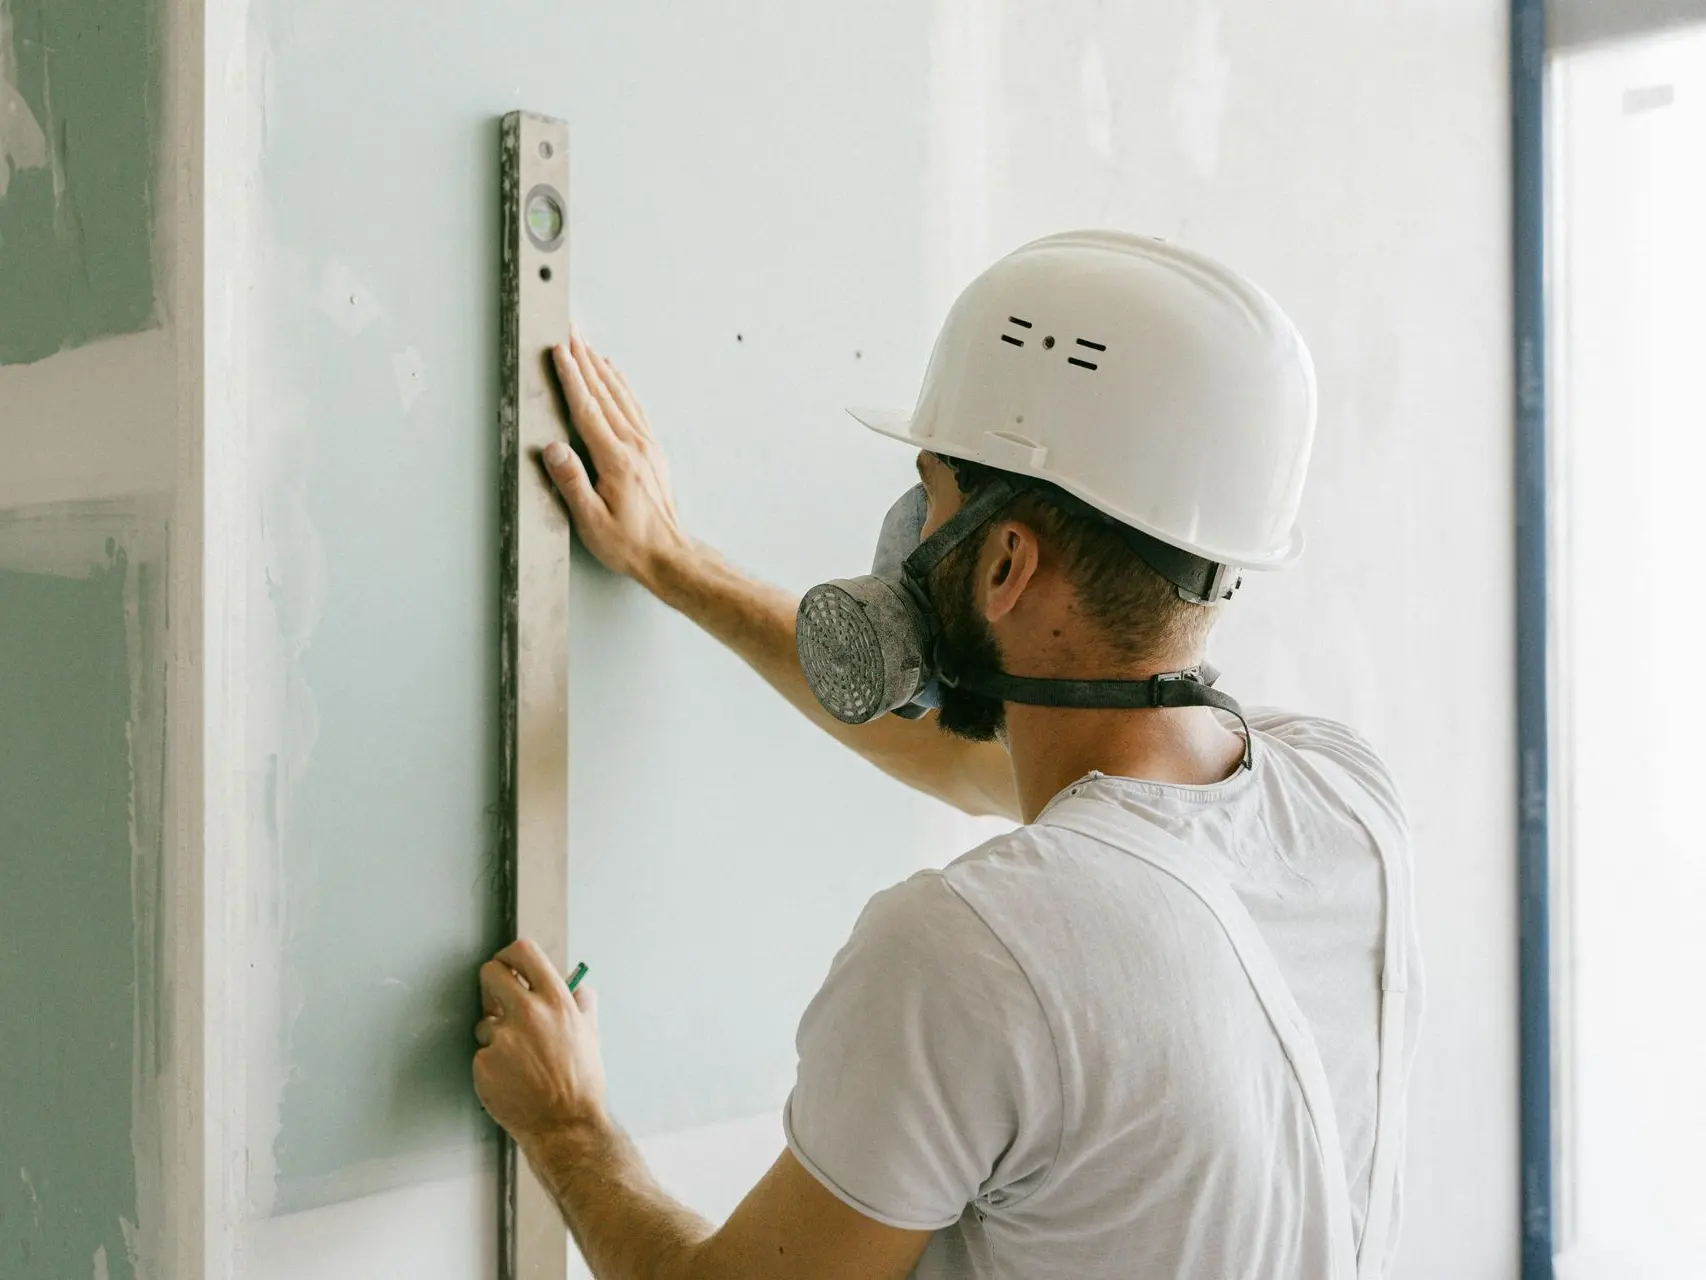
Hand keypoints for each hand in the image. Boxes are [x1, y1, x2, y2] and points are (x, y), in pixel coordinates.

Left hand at [473, 939, 607, 1149]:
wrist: (566, 1126)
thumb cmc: (581, 1083)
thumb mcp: (590, 1034)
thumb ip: (583, 1005)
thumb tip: (579, 987)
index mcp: (556, 1000)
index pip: (523, 952)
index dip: (510, 955)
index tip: (508, 964)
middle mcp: (528, 1012)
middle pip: (490, 973)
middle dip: (491, 984)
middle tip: (498, 1001)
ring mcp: (503, 1038)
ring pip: (484, 1021)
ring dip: (494, 1035)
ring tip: (518, 1060)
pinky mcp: (484, 1062)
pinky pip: (482, 1053)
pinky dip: (491, 1064)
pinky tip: (510, 1079)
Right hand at [544, 333, 690, 589]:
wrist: (670, 555)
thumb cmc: (629, 544)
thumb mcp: (591, 521)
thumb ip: (571, 482)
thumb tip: (553, 448)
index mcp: (616, 461)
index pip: (588, 410)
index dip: (572, 378)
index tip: (560, 350)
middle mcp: (635, 446)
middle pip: (605, 394)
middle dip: (585, 361)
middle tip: (570, 332)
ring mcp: (647, 446)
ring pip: (622, 397)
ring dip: (602, 369)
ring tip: (587, 346)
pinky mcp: (653, 452)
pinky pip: (635, 409)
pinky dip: (623, 387)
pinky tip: (616, 377)